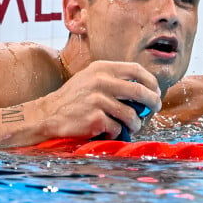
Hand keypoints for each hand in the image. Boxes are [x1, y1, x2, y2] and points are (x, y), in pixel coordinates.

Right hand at [39, 60, 161, 139]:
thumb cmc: (73, 99)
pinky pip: (117, 129)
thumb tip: (146, 90)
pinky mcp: (95, 119)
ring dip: (134, 124)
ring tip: (129, 127)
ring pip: (131, 115)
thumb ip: (114, 79)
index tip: (156, 91)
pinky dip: (115, 134)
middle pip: (140, 92)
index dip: (151, 81)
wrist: (46, 115)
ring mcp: (98, 100)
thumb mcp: (90, 78)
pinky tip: (105, 132)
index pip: (136, 70)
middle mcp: (100, 81)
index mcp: (102, 68)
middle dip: (153, 103)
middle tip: (154, 110)